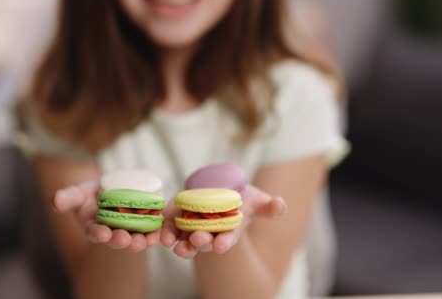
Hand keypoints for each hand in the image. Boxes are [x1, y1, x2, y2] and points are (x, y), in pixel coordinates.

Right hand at [53, 181, 160, 251]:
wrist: (113, 188)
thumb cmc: (92, 193)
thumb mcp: (79, 193)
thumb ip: (68, 198)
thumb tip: (55, 200)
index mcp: (94, 227)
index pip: (95, 232)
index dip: (98, 233)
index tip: (102, 233)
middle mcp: (112, 232)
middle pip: (116, 238)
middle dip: (121, 240)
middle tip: (126, 241)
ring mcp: (129, 230)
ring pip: (135, 238)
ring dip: (139, 242)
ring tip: (143, 242)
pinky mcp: (145, 225)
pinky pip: (151, 232)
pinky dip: (155, 234)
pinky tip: (158, 235)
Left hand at [160, 185, 285, 257]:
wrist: (221, 195)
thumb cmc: (242, 201)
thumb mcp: (257, 202)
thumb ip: (269, 207)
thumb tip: (282, 205)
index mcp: (229, 231)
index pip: (227, 239)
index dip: (225, 242)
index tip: (222, 245)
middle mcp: (210, 233)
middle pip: (203, 241)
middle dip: (200, 242)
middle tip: (197, 240)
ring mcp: (192, 228)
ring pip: (184, 238)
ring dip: (178, 242)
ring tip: (171, 243)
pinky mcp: (177, 218)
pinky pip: (169, 226)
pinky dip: (164, 230)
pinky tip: (159, 234)